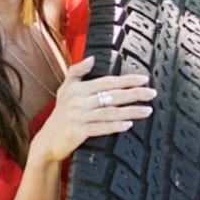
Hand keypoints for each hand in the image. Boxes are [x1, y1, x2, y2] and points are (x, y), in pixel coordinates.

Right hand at [29, 56, 155, 164]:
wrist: (47, 141)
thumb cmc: (60, 115)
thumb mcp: (65, 90)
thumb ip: (76, 72)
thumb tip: (91, 58)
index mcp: (78, 88)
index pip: (107, 81)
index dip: (126, 80)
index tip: (144, 79)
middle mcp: (78, 100)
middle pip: (112, 95)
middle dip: (134, 93)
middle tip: (152, 94)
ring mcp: (77, 116)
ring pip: (110, 112)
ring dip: (131, 111)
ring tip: (148, 110)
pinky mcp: (77, 131)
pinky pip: (101, 128)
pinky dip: (115, 126)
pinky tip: (129, 125)